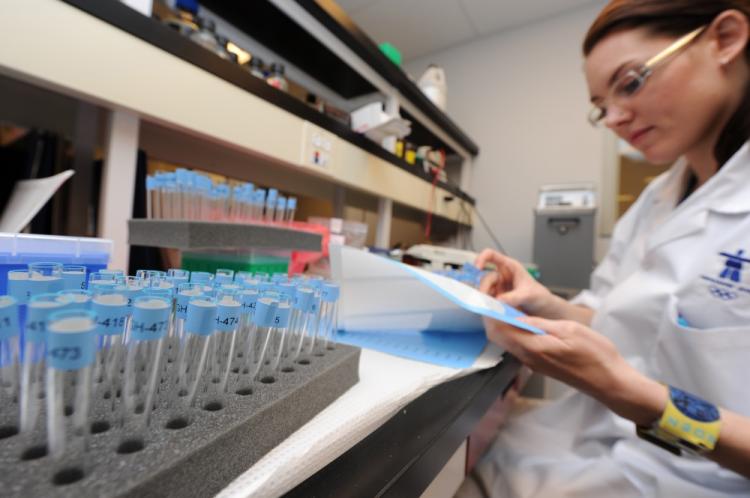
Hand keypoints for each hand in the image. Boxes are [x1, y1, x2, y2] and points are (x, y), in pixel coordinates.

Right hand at [475, 249, 553, 315]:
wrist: (542, 309)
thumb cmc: (539, 296)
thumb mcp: (528, 295)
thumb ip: (514, 297)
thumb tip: (498, 300)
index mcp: (509, 266)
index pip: (490, 255)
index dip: (481, 258)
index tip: (477, 268)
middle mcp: (501, 275)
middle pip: (484, 276)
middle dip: (483, 286)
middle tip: (484, 298)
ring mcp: (497, 287)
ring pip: (483, 288)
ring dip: (483, 297)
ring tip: (488, 306)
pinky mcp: (495, 298)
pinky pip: (486, 298)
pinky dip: (485, 303)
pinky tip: (489, 309)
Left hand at [484, 316, 665, 424]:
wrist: (609, 382)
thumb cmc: (596, 355)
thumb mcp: (569, 330)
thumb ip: (540, 324)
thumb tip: (515, 316)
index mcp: (533, 348)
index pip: (499, 330)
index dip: (491, 312)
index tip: (491, 296)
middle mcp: (528, 358)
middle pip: (498, 337)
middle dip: (493, 318)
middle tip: (498, 299)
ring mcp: (533, 363)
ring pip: (507, 343)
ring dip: (502, 325)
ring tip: (508, 306)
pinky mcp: (540, 365)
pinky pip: (518, 348)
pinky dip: (514, 333)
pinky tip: (522, 322)